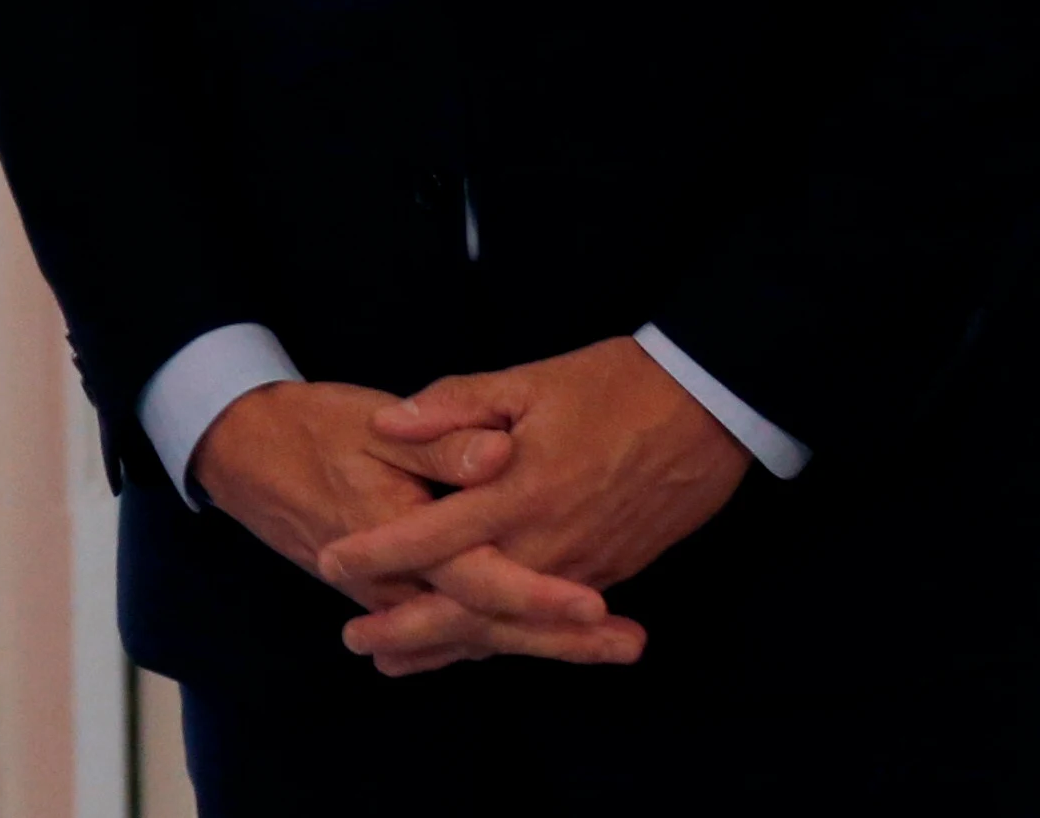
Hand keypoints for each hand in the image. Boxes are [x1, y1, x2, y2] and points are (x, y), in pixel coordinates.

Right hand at [191, 381, 641, 673]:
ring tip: (612, 646)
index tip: (594, 604)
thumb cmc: (314, 427)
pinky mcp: (393, 594)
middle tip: (628, 644)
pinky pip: (453, 627)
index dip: (538, 596)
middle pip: (488, 625)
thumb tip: (498, 456)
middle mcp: (396, 581)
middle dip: (561, 640)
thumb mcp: (373, 421)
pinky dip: (500, 637)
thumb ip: (440, 439)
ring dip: (542, 643)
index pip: (479, 580)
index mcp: (398, 535)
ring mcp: (393, 595)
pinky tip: (544, 640)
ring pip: (474, 633)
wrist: (246, 453)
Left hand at [318, 339, 749, 672]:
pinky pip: (543, 621)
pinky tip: (474, 646)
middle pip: (464, 605)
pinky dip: (502, 639)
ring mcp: (582, 566)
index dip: (378, 551)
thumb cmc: (616, 384)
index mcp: (519, 490)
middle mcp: (548, 542)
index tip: (331, 560)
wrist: (709, 407)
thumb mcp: (529, 379)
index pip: (432, 534)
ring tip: (395, 661)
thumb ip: (455, 405)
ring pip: (504, 625)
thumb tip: (388, 423)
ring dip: (448, 647)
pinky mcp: (609, 572)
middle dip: (406, 628)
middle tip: (354, 641)